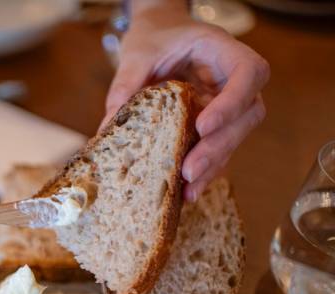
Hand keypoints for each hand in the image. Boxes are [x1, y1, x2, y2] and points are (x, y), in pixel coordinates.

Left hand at [101, 4, 268, 200]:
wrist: (158, 35)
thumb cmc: (154, 37)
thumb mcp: (138, 53)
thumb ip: (127, 83)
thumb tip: (109, 126)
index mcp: (224, 52)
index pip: (248, 74)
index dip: (232, 102)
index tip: (202, 125)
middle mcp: (234, 79)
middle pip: (247, 115)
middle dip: (218, 146)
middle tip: (189, 170)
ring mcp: (229, 104)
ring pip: (235, 138)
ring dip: (213, 165)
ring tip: (187, 189)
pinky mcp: (215, 125)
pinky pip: (217, 150)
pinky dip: (204, 171)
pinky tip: (187, 193)